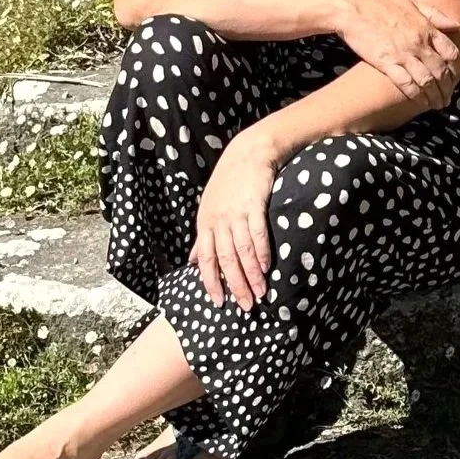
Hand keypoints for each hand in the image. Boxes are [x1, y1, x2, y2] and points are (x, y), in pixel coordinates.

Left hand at [192, 129, 279, 311]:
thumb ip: (203, 237)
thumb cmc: (229, 184)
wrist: (248, 153)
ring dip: (251, 275)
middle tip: (246, 306)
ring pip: (242, 251)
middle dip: (235, 285)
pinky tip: (266, 268)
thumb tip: (193, 261)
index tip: (219, 303)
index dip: (211, 283)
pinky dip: (261, 253)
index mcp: (205, 224)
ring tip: (260, 293)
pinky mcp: (254, 206)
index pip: (205, 260)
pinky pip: (257, 235)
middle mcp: (218, 221)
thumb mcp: (209, 209)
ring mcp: (236, 213)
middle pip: (225, 260)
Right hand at [328, 0, 459, 104]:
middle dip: (447, 88)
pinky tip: (419, 103)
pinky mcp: (387, 63)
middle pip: (441, 71)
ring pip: (427, 81)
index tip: (454, 77)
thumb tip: (456, 24)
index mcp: (426, 28)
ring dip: (434, 96)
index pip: (451, 53)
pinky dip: (416, 95)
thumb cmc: (379, 2)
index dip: (455, 68)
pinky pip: (406, 84)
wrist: (352, 8)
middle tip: (447, 98)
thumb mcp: (411, 2)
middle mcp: (419, 43)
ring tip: (437, 105)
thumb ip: (434, 15)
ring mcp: (403, 54)